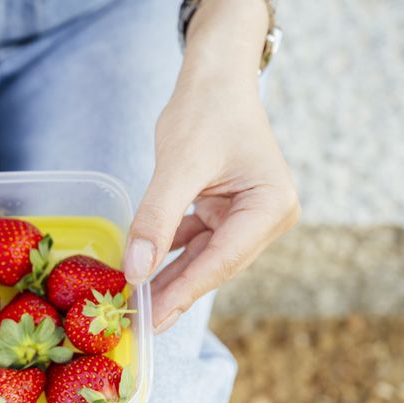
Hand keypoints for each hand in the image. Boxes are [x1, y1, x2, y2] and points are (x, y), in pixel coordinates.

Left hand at [123, 0, 299, 332]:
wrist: (214, 76)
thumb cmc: (205, 110)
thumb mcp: (178, 165)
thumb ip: (156, 219)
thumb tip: (134, 271)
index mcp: (270, 208)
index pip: (220, 261)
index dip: (182, 293)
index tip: (150, 321)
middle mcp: (265, 219)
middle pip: (211, 267)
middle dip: (172, 293)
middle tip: (136, 326)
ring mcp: (245, 219)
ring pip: (199, 260)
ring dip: (166, 280)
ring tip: (133, 307)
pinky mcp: (223, 214)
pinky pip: (190, 244)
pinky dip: (164, 257)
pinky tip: (138, 275)